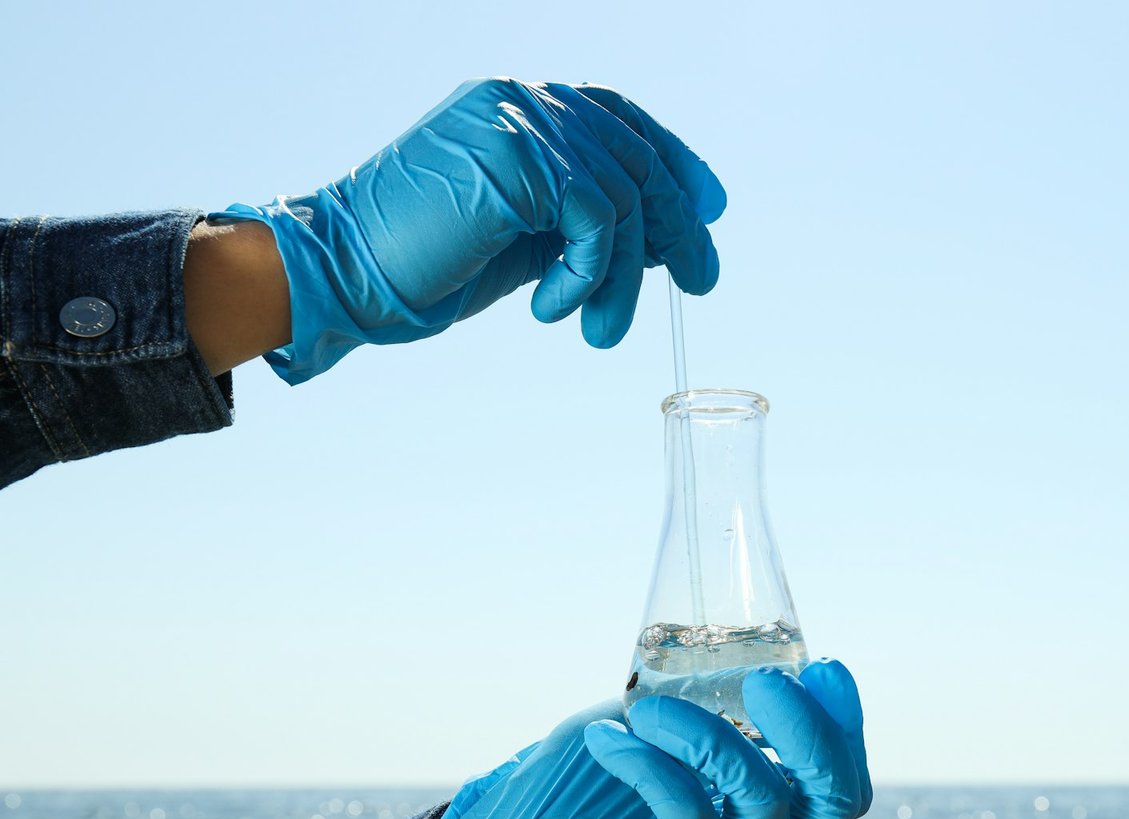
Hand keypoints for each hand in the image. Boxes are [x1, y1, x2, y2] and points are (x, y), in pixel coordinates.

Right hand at [213, 78, 725, 383]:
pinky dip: (589, 275)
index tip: (710, 210)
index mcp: (519, 108)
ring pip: (623, 195)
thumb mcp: (525, 236)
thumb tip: (663, 233)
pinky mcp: (514, 159)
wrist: (343, 275)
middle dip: (677, 226)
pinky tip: (554, 311)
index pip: (619, 118)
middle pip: (635, 155)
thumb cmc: (424, 264)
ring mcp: (516, 122)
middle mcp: (521, 101)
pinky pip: (594, 218)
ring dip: (625, 277)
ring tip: (602, 332)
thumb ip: (583, 219)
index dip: (674, 160)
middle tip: (701, 282)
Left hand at [411, 660, 870, 818]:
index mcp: (773, 807)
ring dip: (708, 735)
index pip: (840, 775)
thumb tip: (744, 649)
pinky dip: (651, 764)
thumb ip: (705, 695)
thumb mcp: (655, 718)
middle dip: (810, 731)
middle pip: (834, 796)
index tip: (822, 665)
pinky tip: (608, 741)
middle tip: (765, 682)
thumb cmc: (583, 776)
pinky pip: (688, 814)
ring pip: (760, 795)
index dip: (844, 721)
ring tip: (649, 711)